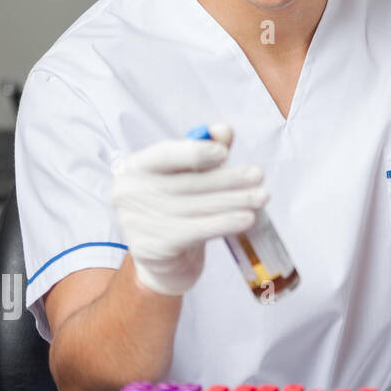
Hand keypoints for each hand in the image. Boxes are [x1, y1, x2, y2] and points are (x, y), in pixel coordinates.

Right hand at [110, 123, 267, 295]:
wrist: (166, 260)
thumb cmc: (180, 208)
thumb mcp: (191, 176)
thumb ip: (206, 152)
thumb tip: (223, 130)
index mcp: (137, 167)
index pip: (164, 154)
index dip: (195, 152)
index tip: (224, 153)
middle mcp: (129, 192)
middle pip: (186, 183)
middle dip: (227, 178)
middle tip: (258, 175)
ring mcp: (136, 222)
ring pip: (195, 207)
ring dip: (234, 201)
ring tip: (261, 197)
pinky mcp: (151, 247)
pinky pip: (196, 231)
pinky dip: (225, 223)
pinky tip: (247, 218)